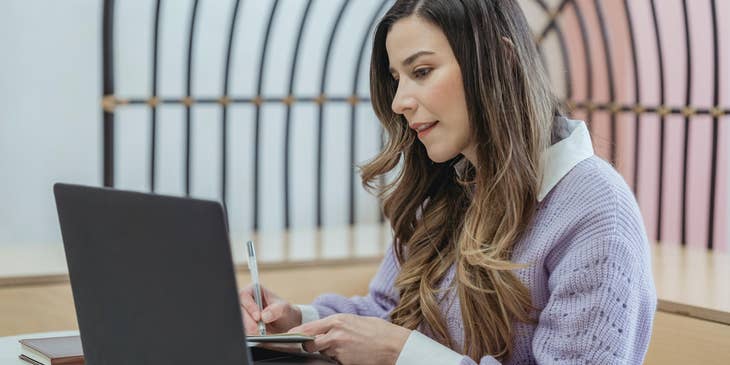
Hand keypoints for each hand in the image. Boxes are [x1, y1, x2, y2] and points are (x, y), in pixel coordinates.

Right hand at [239, 284, 301, 334]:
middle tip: (258, 330)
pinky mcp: (243, 324)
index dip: (249, 306)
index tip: (258, 317)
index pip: (244, 295)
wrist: (286, 325)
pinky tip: (258, 336)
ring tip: (261, 334)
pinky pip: (241, 330)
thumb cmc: (285, 312)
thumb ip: (276, 310)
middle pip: (239, 310)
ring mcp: (243, 313)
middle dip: (248, 321)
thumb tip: (264, 316)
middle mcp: (246, 301)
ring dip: (249, 329)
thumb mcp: (285, 309)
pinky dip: (249, 334)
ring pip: (239, 321)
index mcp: (254, 290)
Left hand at [288, 314, 411, 364]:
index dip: (296, 334)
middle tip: (313, 347)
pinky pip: (335, 361)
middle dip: (308, 347)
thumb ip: (338, 324)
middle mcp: (335, 333)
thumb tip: (326, 328)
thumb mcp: (356, 320)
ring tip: (342, 349)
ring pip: (322, 353)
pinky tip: (351, 355)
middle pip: (309, 343)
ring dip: (326, 353)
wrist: (394, 345)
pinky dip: (339, 360)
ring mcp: (339, 349)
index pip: (308, 328)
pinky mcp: (345, 362)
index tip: (289, 337)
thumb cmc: (379, 331)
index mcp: (337, 320)